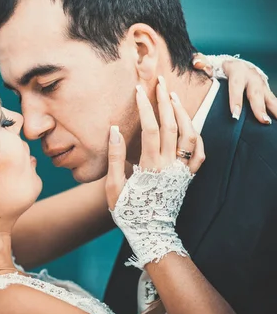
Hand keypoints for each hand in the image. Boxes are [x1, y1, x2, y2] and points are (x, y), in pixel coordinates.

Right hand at [105, 77, 204, 207]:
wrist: (151, 231)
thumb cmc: (129, 210)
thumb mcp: (114, 186)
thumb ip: (116, 156)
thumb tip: (114, 129)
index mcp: (150, 166)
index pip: (150, 128)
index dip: (145, 106)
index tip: (139, 90)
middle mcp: (169, 165)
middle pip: (171, 125)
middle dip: (165, 100)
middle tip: (159, 82)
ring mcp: (182, 170)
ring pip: (189, 134)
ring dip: (182, 112)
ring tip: (173, 96)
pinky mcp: (188, 176)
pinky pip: (200, 152)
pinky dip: (196, 135)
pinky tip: (189, 123)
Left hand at [192, 53, 275, 123]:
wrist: (233, 63)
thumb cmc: (218, 67)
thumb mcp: (209, 62)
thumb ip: (201, 62)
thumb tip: (197, 63)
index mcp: (236, 69)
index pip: (236, 85)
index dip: (236, 99)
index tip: (235, 114)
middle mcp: (251, 75)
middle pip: (256, 92)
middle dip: (259, 107)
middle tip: (262, 120)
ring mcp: (260, 82)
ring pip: (269, 97)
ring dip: (274, 109)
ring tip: (272, 122)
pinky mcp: (265, 90)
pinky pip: (272, 101)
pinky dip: (275, 110)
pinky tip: (276, 121)